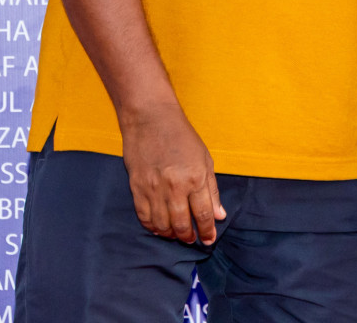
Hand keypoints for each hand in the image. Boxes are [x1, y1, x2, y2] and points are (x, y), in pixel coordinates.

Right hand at [120, 104, 225, 244]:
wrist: (149, 118)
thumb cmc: (180, 136)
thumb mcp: (204, 158)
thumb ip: (212, 189)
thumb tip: (219, 215)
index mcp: (195, 178)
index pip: (204, 215)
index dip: (207, 231)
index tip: (209, 239)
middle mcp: (174, 187)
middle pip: (182, 224)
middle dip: (189, 236)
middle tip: (192, 239)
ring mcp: (154, 189)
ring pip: (162, 225)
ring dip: (171, 234)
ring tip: (176, 234)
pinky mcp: (137, 188)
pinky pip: (144, 216)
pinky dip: (152, 226)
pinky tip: (159, 227)